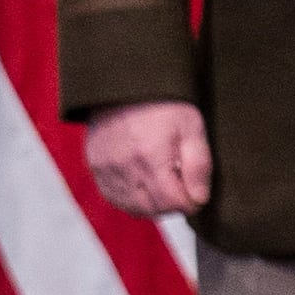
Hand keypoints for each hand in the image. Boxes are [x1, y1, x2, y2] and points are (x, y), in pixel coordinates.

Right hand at [84, 100, 212, 217]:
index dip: (192, 201)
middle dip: (174, 204)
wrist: (123, 85)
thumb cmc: (161, 103)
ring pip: (135, 208)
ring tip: (164, 186)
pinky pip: (115, 199)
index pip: (175, 202)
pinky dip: (132, 200)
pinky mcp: (96, 168)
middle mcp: (125, 166)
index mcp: (151, 156)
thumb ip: (198, 165)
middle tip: (182, 186)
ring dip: (154, 205)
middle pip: (155, 209)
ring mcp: (106, 169)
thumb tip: (199, 198)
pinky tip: (143, 187)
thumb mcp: (191, 125)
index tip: (196, 192)